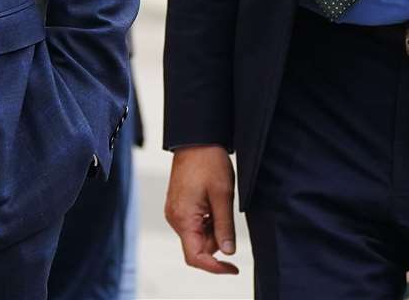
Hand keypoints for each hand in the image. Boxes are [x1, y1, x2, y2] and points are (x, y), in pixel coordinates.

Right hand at [164, 145, 238, 274]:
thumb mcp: (223, 195)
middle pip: (197, 247)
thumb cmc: (208, 162)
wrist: (196, 140)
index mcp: (183, 218)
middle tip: (228, 217)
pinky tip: (214, 202)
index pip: (196, 257)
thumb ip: (224, 227)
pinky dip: (207, 221)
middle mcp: (175, 218)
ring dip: (213, 229)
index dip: (215, 267)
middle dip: (217, 241)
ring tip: (221, 204)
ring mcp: (175, 212)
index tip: (233, 267)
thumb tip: (228, 252)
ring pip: (197, 236)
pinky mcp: (178, 206)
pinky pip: (194, 224)